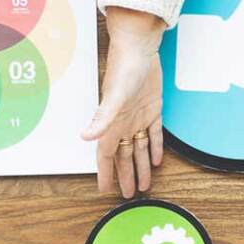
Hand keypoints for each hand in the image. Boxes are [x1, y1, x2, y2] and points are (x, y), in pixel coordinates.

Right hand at [82, 8, 165, 197]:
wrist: (139, 49)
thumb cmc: (124, 69)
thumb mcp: (114, 97)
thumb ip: (102, 118)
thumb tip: (86, 136)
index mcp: (112, 123)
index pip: (106, 155)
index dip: (105, 173)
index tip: (105, 190)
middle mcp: (123, 123)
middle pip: (124, 156)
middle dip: (125, 176)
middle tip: (128, 194)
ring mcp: (138, 117)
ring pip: (139, 149)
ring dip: (142, 166)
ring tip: (145, 184)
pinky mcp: (153, 109)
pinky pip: (154, 134)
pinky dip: (155, 147)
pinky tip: (157, 160)